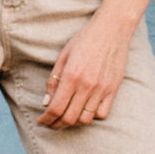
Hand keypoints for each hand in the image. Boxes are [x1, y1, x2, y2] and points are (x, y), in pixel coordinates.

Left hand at [38, 8, 135, 128]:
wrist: (112, 29)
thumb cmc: (85, 39)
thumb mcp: (63, 56)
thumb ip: (53, 80)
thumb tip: (46, 103)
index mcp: (71, 76)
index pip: (56, 108)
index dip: (46, 119)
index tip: (41, 121)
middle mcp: (87, 85)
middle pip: (69, 118)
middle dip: (56, 125)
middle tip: (50, 123)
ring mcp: (102, 89)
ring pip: (85, 119)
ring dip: (73, 123)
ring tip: (66, 118)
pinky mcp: (113, 89)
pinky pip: (102, 113)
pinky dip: (92, 116)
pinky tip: (84, 110)